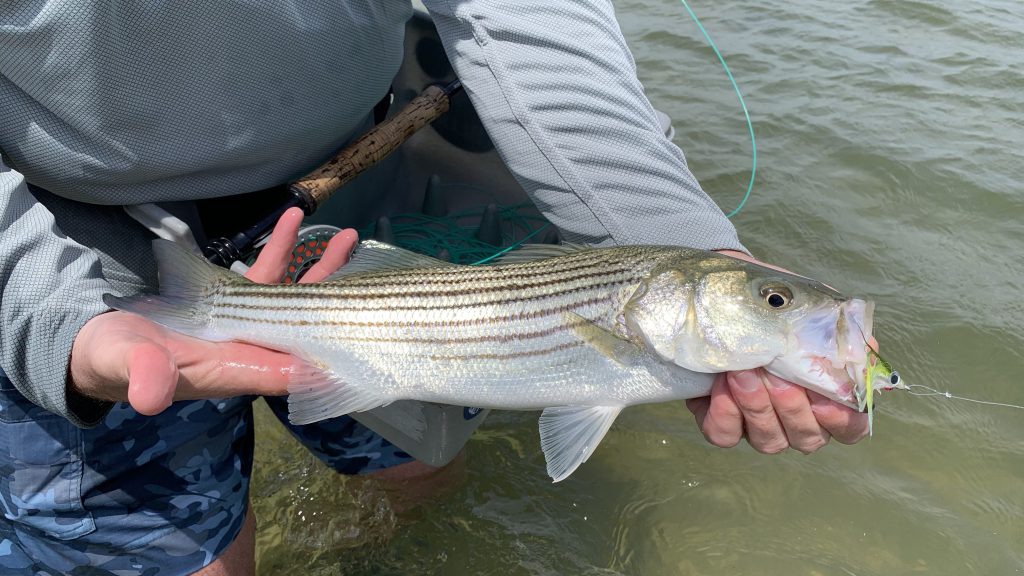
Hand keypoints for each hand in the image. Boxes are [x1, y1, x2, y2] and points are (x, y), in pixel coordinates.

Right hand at [69, 208, 357, 415]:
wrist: (101, 344)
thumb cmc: (116, 359)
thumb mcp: (126, 365)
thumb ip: (143, 376)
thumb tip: (151, 395)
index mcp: (235, 369)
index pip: (292, 367)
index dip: (325, 355)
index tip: (359, 336)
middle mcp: (251, 349)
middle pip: (308, 326)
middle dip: (339, 298)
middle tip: (367, 269)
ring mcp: (247, 326)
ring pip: (295, 296)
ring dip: (320, 267)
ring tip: (349, 236)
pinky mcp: (235, 304)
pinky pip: (268, 275)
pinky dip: (283, 248)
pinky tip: (295, 219)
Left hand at [683, 250, 869, 453]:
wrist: (721, 308)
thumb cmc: (771, 314)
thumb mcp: (806, 311)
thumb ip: (837, 328)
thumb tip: (866, 345)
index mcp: (827, 399)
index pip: (851, 428)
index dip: (841, 421)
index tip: (825, 399)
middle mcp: (797, 422)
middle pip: (807, 437)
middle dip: (791, 407)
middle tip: (775, 375)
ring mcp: (760, 429)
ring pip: (769, 441)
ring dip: (756, 406)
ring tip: (743, 372)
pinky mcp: (724, 426)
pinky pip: (726, 436)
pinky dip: (725, 413)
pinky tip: (722, 385)